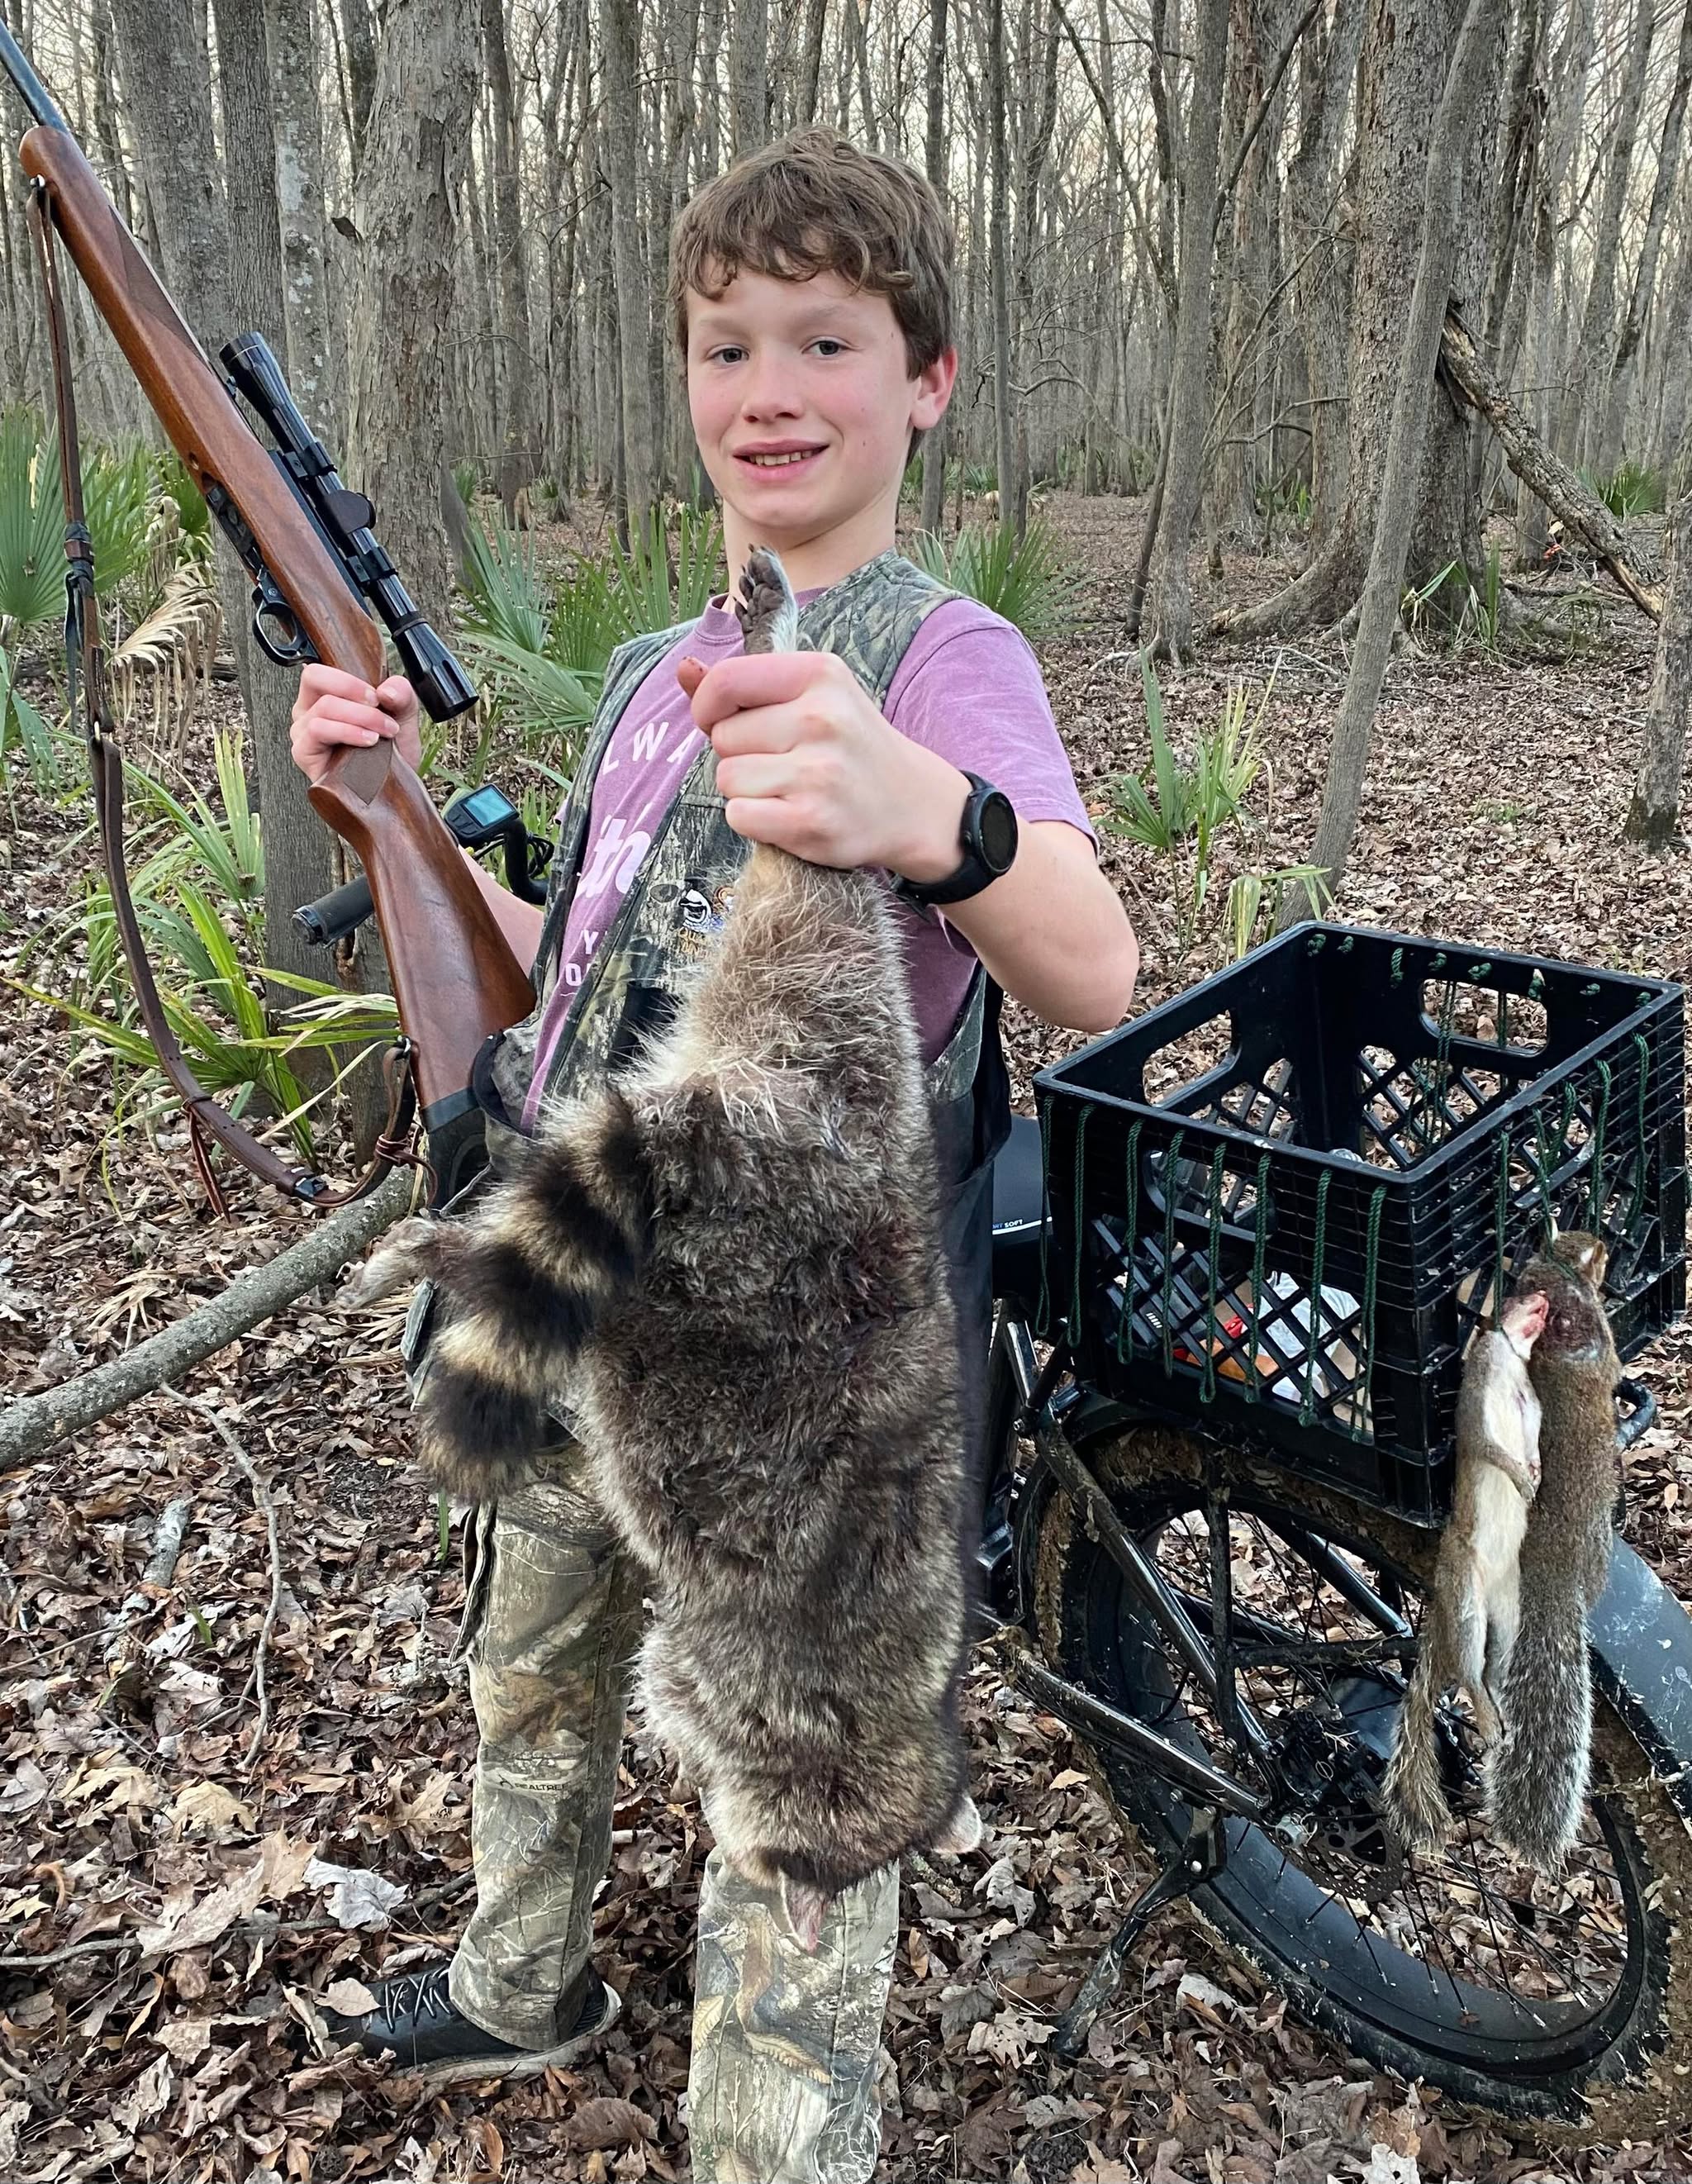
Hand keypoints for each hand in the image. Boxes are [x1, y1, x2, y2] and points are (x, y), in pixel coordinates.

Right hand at [289, 666, 421, 786]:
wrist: (391, 788)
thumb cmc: (389, 752)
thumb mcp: (403, 716)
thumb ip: (401, 694)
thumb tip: (387, 690)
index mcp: (324, 695)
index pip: (320, 671)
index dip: (348, 679)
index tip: (376, 696)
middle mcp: (308, 711)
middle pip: (315, 679)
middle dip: (354, 692)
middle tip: (380, 710)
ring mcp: (303, 732)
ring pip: (323, 707)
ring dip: (359, 717)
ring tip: (381, 733)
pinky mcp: (304, 752)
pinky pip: (317, 731)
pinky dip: (347, 732)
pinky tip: (367, 741)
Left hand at [677, 649, 966, 874]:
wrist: (912, 803)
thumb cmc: (850, 745)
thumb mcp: (811, 696)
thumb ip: (744, 685)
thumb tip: (684, 670)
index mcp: (819, 674)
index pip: (725, 681)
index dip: (706, 706)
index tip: (720, 721)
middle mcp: (821, 718)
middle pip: (723, 738)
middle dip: (739, 753)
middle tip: (783, 761)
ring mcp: (818, 773)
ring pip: (727, 779)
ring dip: (746, 790)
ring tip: (788, 788)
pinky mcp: (811, 821)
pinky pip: (739, 816)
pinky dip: (753, 820)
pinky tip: (787, 814)